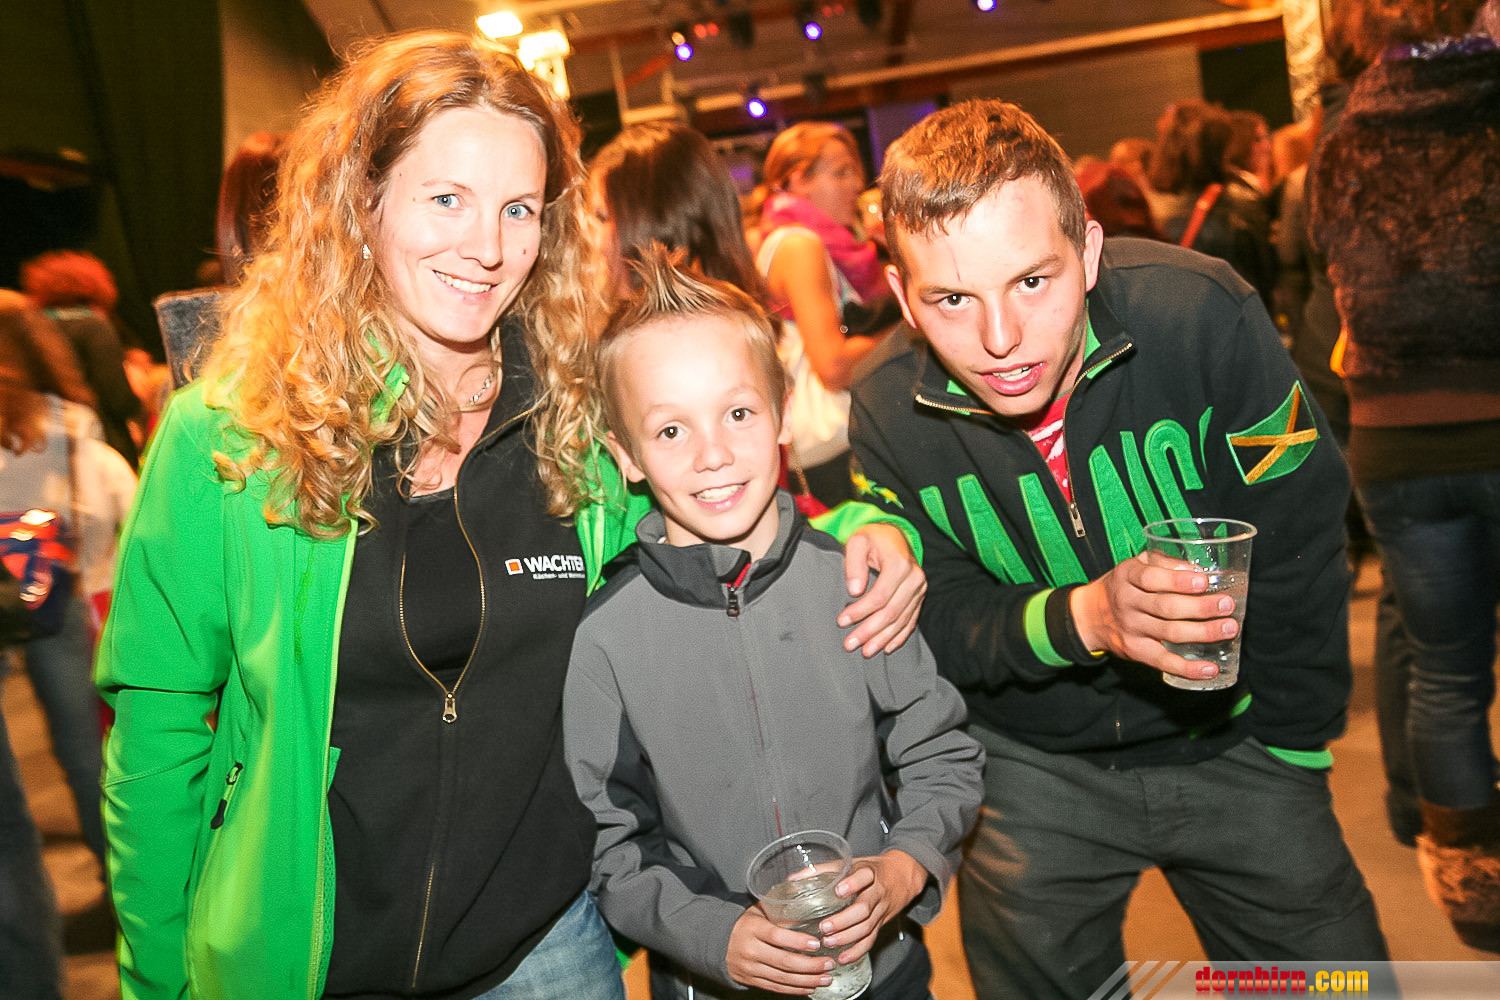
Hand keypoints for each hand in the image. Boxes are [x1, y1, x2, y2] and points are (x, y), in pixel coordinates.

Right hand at [727, 905, 835, 994]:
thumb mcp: (758, 911)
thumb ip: (779, 909)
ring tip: (825, 978)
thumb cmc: (744, 924)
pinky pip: (776, 987)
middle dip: (810, 965)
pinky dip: (795, 989)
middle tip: (828, 963)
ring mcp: (751, 968)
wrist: (717, 942)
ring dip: (807, 980)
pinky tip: (810, 987)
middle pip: (784, 961)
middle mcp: (751, 950)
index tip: (817, 943)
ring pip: (783, 978)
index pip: (777, 936)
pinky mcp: (752, 980)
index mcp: (753, 928)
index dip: (798, 941)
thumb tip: (805, 899)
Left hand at [816, 850, 927, 966]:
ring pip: (867, 927)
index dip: (853, 884)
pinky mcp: (881, 924)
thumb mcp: (851, 863)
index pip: (864, 876)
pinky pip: (871, 940)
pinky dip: (857, 951)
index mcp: (869, 873)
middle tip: (824, 927)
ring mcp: (881, 910)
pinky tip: (843, 958)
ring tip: (828, 942)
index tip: (838, 891)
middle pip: (864, 908)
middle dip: (844, 920)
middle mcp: (877, 892)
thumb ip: (823, 870)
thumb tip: (792, 879)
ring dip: (847, 937)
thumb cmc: (870, 869)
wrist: (903, 876)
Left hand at [839, 523, 925, 656]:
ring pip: (901, 620)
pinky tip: (887, 647)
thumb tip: (854, 590)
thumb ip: (854, 563)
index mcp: (900, 564)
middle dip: (869, 631)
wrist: (893, 535)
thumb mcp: (857, 541)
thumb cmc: (871, 538)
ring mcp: (919, 589)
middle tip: (850, 644)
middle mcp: (914, 578)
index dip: (860, 612)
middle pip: (891, 612)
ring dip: (883, 639)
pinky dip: (899, 636)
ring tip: (866, 651)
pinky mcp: (919, 597)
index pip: (879, 596)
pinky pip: (911, 621)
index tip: (842, 621)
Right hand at [1070, 549, 1239, 680]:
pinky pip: (1163, 662)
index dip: (1178, 580)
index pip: (1151, 577)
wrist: (1091, 615)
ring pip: (1170, 633)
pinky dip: (1188, 668)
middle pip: (1166, 607)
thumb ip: (1164, 562)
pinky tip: (1210, 669)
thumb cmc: (1125, 585)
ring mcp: (1131, 629)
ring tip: (1229, 628)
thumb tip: (1198, 570)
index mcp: (1127, 576)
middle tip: (1227, 605)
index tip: (1203, 581)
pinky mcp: (1136, 651)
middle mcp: (1127, 602)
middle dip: (1200, 608)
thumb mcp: (1137, 564)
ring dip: (1203, 633)